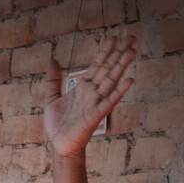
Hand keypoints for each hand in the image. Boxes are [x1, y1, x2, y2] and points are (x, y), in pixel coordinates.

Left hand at [44, 34, 138, 158]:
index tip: (115, 37)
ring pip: (111, 80)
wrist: (59, 145)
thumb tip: (52, 60)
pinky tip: (130, 79)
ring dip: (121, 65)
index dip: (106, 51)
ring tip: (132, 51)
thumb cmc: (57, 125)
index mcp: (83, 87)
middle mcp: (92, 92)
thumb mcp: (51, 97)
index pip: (97, 65)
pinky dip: (119, 90)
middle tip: (131, 37)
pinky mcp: (96, 115)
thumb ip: (53, 79)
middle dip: (119, 53)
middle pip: (108, 68)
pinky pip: (109, 101)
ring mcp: (95, 102)